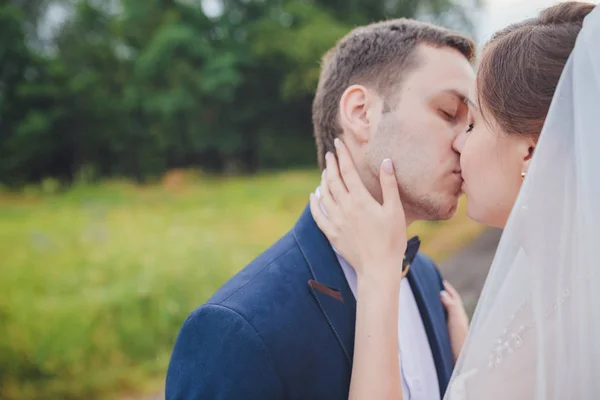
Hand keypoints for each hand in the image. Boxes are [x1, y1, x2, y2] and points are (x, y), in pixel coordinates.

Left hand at [309, 138, 407, 281]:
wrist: (377, 268)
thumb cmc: (391, 240)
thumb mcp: (395, 210)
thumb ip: (389, 185)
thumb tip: (386, 162)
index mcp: (361, 200)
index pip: (348, 171)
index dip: (342, 155)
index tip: (337, 143)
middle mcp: (345, 208)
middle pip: (333, 180)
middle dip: (331, 164)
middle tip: (330, 154)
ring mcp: (336, 221)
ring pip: (324, 195)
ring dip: (324, 181)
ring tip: (325, 172)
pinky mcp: (331, 233)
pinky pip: (317, 215)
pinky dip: (314, 203)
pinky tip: (314, 196)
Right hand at [440, 280, 469, 361]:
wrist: (461, 361)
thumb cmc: (459, 341)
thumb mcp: (455, 320)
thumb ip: (451, 306)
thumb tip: (443, 293)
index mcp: (460, 315)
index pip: (455, 298)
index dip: (448, 289)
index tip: (440, 281)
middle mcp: (459, 321)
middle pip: (452, 304)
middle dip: (445, 295)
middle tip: (435, 288)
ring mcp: (454, 329)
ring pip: (448, 313)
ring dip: (441, 305)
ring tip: (432, 301)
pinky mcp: (449, 337)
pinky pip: (444, 321)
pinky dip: (439, 316)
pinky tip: (434, 319)